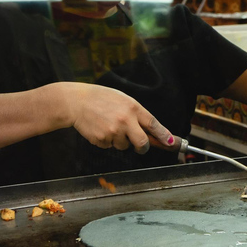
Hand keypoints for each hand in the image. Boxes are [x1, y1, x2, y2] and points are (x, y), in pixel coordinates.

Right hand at [53, 82, 175, 153]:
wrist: (75, 102)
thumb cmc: (101, 99)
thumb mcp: (122, 100)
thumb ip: (137, 114)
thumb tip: (151, 131)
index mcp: (132, 107)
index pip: (153, 124)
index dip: (163, 136)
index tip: (171, 143)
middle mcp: (125, 120)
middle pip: (142, 143)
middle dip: (143, 147)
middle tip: (141, 146)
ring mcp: (113, 131)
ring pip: (124, 146)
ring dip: (120, 141)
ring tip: (109, 126)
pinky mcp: (102, 139)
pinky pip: (110, 146)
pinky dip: (107, 141)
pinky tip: (100, 128)